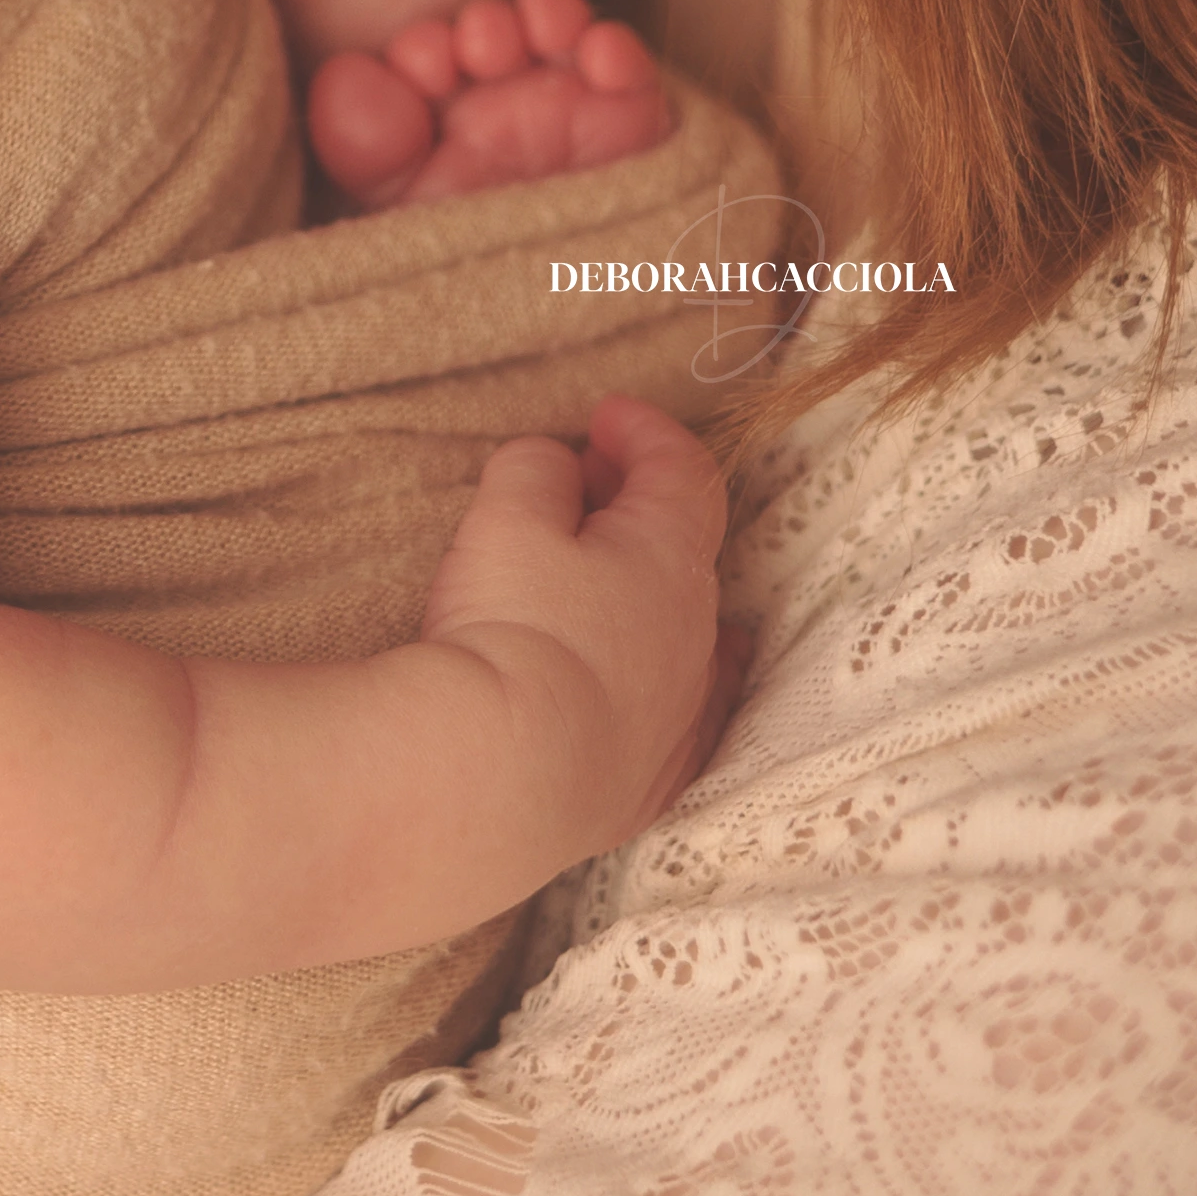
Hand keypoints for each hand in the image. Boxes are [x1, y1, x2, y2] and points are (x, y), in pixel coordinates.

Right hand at [419, 394, 734, 851]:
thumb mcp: (507, 518)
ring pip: (686, 634)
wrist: (500, 775)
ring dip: (645, 593)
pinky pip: (675, 717)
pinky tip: (639, 683)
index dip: (646, 432)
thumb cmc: (511, 629)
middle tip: (582, 484)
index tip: (605, 416)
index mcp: (670, 554)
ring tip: (596, 578)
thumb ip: (535, 471)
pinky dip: (657, 681)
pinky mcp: (652, 779)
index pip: (682, 470)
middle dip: (638, 505)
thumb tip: (555, 466)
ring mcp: (682, 712)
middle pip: (685, 547)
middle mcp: (696, 633)